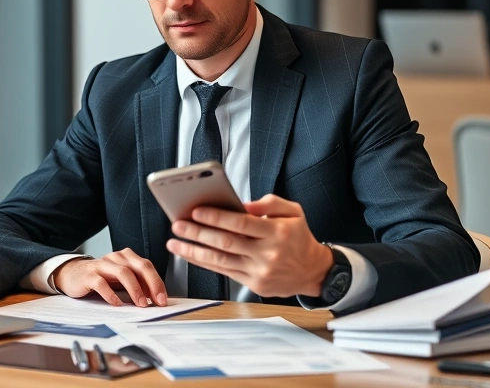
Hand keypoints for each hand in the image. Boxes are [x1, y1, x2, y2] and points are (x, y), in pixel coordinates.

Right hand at [53, 248, 167, 306]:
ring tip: (140, 304)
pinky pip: (101, 283)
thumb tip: (156, 299)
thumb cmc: (101, 278)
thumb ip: (138, 284)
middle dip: (151, 284)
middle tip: (157, 301)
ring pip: (123, 273)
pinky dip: (111, 294)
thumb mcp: (122, 279)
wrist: (73, 274)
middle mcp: (116, 258)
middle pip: (139, 267)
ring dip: (134, 289)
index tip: (163, 300)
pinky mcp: (89, 275)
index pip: (147, 267)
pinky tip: (116, 303)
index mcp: (127, 257)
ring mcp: (102, 265)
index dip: (157, 283)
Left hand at [166, 194, 333, 297]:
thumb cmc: (299, 237)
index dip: (217, 218)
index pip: (241, 224)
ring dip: (194, 251)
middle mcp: (268, 254)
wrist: (314, 272)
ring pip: (221, 261)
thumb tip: (241, 204)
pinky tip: (190, 254)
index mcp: (278, 232)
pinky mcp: (254, 285)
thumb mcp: (293, 212)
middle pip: (226, 243)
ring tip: (175, 242)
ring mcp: (260, 272)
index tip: (197, 211)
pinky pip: (224, 272)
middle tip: (178, 225)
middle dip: (198, 233)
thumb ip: (268, 203)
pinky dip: (204, 263)